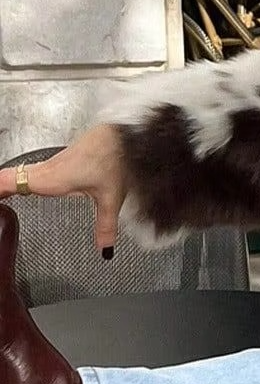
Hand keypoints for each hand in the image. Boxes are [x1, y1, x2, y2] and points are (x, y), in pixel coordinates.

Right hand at [0, 124, 128, 252]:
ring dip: (5, 182)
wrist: (123, 135)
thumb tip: (104, 248)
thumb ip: (105, 225)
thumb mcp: (111, 199)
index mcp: (52, 179)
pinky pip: (30, 169)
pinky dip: (18, 177)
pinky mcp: (59, 161)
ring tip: (0, 196)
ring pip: (18, 171)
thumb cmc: (115, 158)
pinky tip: (22, 184)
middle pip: (9, 177)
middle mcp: (47, 170)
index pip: (11, 182)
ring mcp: (51, 164)